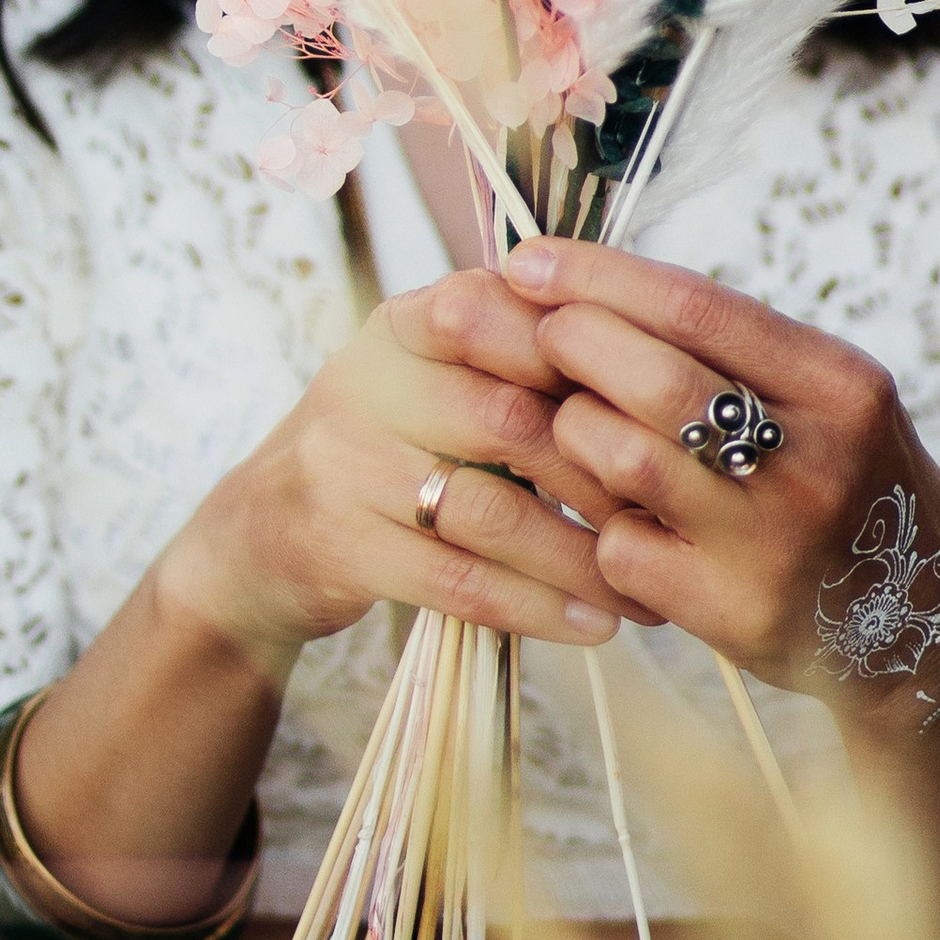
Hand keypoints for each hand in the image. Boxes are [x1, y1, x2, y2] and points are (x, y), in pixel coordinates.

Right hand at [161, 267, 627, 685]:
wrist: (260, 537)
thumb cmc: (389, 449)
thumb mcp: (431, 379)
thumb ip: (520, 358)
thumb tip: (665, 359)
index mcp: (402, 325)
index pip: (502, 314)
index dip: (587, 357)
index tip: (664, 406)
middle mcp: (366, 382)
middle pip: (507, 417)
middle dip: (605, 475)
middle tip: (679, 518)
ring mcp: (342, 465)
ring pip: (487, 511)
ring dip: (580, 558)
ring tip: (648, 591)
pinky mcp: (338, 547)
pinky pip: (455, 580)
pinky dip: (534, 606)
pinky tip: (594, 625)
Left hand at [504, 239, 939, 714]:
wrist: (920, 625)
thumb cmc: (845, 484)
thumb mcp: (826, 400)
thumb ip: (730, 346)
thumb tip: (585, 285)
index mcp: (841, 386)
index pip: (698, 306)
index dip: (598, 277)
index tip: (530, 261)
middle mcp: (814, 463)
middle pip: (653, 381)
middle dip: (572, 345)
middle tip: (542, 337)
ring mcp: (772, 544)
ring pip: (620, 457)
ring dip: (576, 431)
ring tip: (581, 426)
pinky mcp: (731, 612)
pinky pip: (617, 546)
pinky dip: (600, 520)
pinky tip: (621, 513)